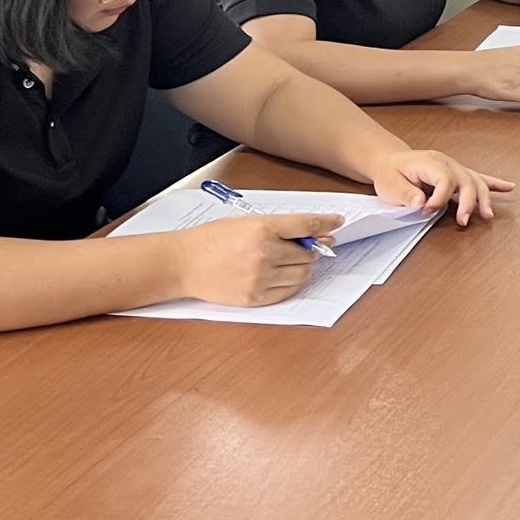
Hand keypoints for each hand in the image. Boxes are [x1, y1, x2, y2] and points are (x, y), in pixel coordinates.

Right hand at [177, 212, 338, 306]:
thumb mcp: (246, 222)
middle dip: (313, 248)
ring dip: (304, 267)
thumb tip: (312, 233)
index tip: (337, 222)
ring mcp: (259, 278)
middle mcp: (264, 253)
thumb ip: (279, 227)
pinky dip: (292, 283)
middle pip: (308, 253)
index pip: (307, 224)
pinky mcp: (254, 297)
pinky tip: (283, 275)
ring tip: (294, 260)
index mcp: (262, 228)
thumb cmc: (211, 239)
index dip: (327, 222)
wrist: (182, 263)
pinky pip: (287, 292)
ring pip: (302, 274)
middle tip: (312, 245)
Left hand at [366, 148, 513, 226]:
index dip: (439, 199)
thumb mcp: (389, 183)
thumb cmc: (390, 172)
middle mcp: (446, 163)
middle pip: (466, 180)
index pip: (445, 179)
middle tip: (462, 221)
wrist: (390, 160)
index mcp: (430, 163)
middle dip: (468, 202)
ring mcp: (454, 168)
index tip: (426, 211)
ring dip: (484, 198)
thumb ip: (404, 193)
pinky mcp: (457, 174)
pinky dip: (494, 183)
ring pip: (476, 181)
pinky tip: (509, 187)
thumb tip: (421, 202)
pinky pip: (479, 177)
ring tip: (488, 215)